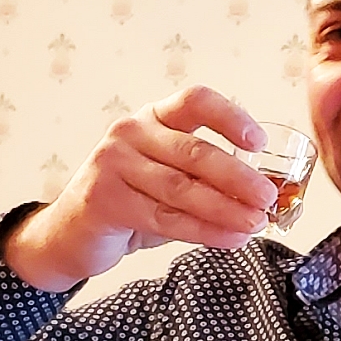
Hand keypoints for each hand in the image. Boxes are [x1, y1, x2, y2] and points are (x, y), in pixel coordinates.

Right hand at [1, 86, 277, 291]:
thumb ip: (206, 182)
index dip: (230, 117)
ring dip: (226, 210)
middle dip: (238, 178)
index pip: (195, 101)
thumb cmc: (131, 203)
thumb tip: (264, 199)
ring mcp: (114, 164)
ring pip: (182, 190)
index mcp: (152, 117)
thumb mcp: (169, 182)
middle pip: (194, 152)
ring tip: (255, 224)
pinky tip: (230, 239)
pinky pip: (165, 219)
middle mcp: (130, 132)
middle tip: (268, 198)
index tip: (259, 141)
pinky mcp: (105, 200)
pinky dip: (205, 231)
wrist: (73, 233)